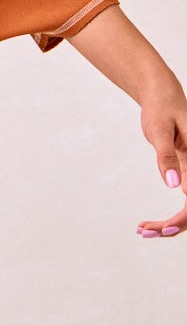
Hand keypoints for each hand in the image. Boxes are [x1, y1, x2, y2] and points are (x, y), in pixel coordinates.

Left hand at [136, 82, 186, 238]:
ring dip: (169, 225)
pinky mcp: (185, 172)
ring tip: (142, 230)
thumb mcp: (160, 130)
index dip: (185, 218)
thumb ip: (166, 157)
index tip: (165, 229)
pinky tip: (146, 223)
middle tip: (144, 231)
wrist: (162, 93)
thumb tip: (174, 186)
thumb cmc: (161, 107)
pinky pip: (183, 200)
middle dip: (174, 226)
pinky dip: (168, 216)